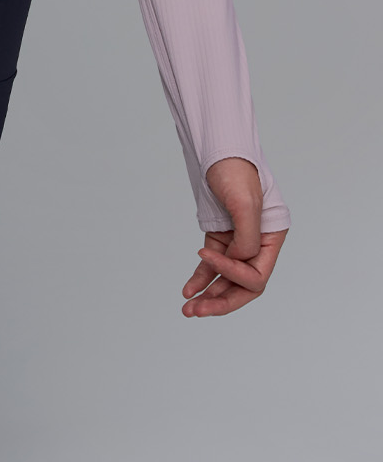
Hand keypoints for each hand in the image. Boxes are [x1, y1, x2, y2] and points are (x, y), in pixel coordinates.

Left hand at [181, 155, 287, 316]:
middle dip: (221, 301)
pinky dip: (201, 279)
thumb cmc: (235, 171)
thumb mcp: (245, 203)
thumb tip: (240, 261)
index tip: (207, 255)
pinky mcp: (220, 239)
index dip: (232, 273)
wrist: (217, 150)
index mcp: (272, 238)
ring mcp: (238, 243)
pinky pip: (211, 266)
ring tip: (188, 309)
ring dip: (208, 295)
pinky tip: (188, 291)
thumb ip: (247, 237)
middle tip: (198, 311)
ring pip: (225, 280)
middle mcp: (258, 245)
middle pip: (243, 287)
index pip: (256, 275)